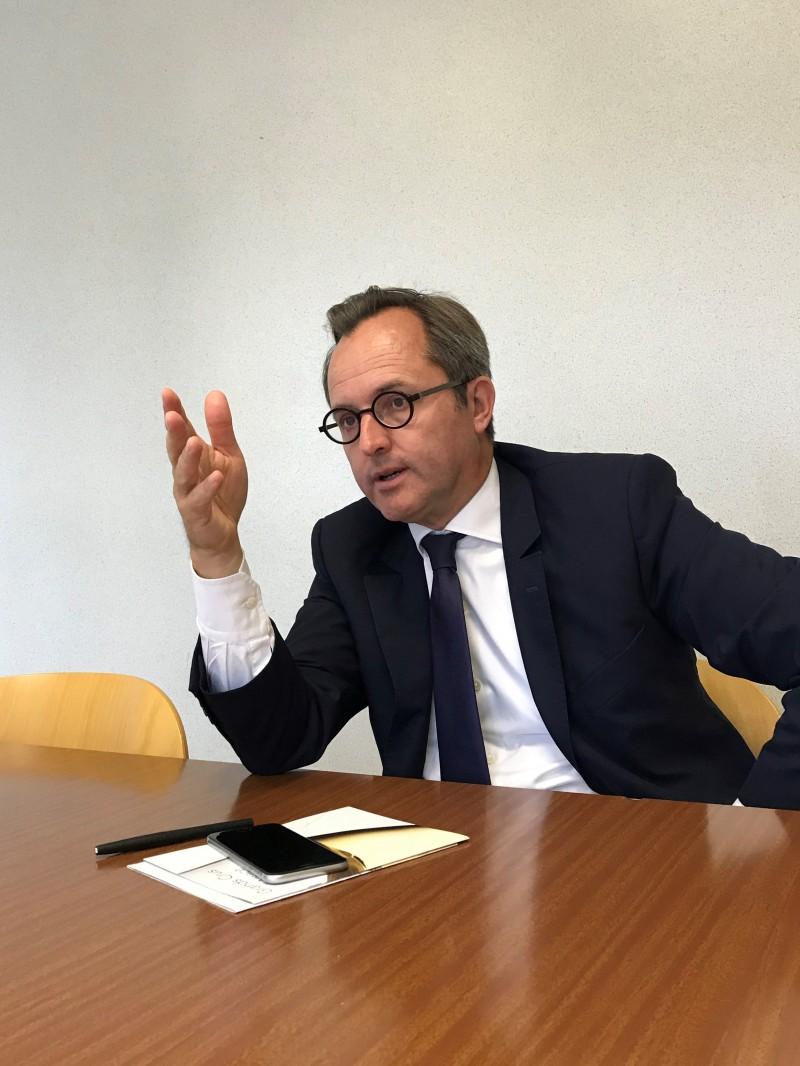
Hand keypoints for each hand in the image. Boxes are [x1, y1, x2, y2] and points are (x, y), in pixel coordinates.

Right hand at [163, 388, 247, 576]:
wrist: (224, 532)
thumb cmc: (222, 492)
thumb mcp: (228, 454)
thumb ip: (221, 428)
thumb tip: (215, 394)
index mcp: (193, 455)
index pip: (182, 431)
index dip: (174, 412)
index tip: (167, 393)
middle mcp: (185, 472)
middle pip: (176, 450)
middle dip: (174, 432)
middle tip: (172, 415)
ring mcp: (188, 493)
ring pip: (183, 474)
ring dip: (186, 459)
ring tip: (192, 442)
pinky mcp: (196, 513)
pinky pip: (200, 499)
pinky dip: (207, 487)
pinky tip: (215, 476)